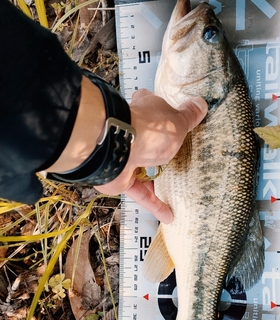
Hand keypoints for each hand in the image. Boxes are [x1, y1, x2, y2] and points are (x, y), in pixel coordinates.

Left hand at [95, 89, 207, 222]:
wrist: (118, 147)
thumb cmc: (151, 129)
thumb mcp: (178, 122)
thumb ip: (189, 116)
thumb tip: (201, 103)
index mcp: (147, 112)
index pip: (152, 107)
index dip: (160, 112)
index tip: (170, 119)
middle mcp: (134, 133)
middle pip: (147, 141)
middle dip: (157, 150)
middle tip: (176, 160)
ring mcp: (126, 156)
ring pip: (141, 170)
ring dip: (154, 181)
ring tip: (173, 191)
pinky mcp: (121, 179)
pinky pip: (140, 193)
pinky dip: (154, 204)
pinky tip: (169, 216)